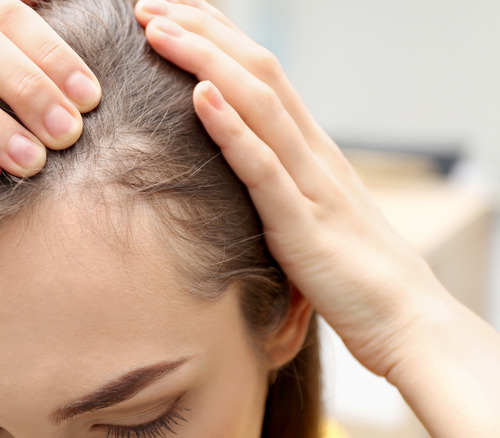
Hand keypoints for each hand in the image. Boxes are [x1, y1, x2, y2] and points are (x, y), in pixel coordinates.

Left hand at [134, 0, 447, 378]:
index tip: (175, 12)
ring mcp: (309, 182)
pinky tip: (199, 97)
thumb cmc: (350, 266)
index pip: (261, 72)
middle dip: (201, 31)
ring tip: (159, 29)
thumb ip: (279, 178)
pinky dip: (230, 129)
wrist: (404, 315)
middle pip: (255, 70)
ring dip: (205, 61)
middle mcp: (311, 151)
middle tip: (150, 4)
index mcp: (310, 146)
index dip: (217, 37)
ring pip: (257, 104)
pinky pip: (262, 168)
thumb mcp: (310, 208)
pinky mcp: (302, 224)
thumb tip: (240, 161)